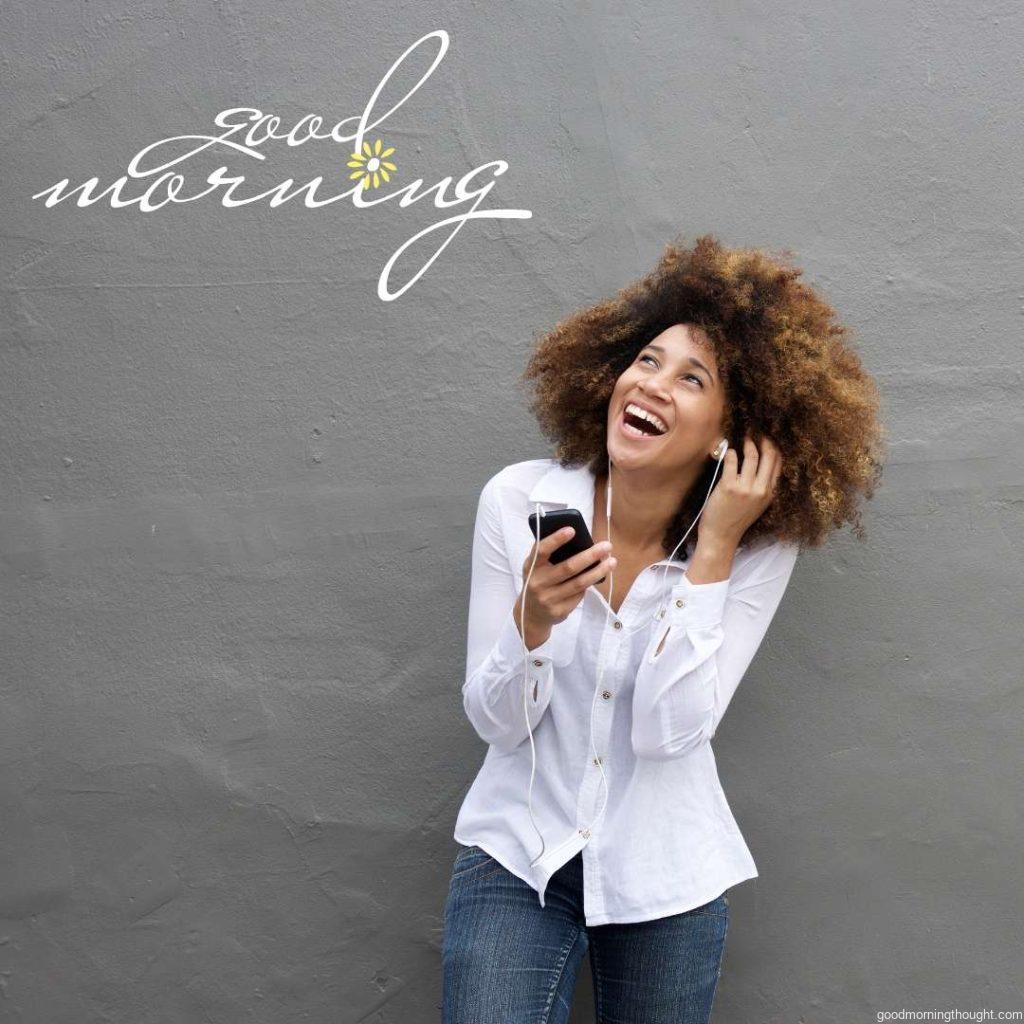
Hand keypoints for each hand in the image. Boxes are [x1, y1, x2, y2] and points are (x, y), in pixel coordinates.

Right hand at [514, 527, 616, 646]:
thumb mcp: (536, 567)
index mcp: (531, 567)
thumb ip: (549, 555)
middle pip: (568, 568)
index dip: (556, 539)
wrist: (531, 613)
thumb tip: (579, 542)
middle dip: (590, 555)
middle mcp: (537, 583)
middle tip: (607, 546)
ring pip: (579, 583)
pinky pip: (579, 595)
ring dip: (598, 571)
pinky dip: (590, 584)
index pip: (542, 550)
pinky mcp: (559, 611)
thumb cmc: (538, 581)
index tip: (572, 530)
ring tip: (612, 561)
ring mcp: (548, 599)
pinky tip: (598, 576)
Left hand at [699, 433, 782, 544]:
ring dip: (748, 443)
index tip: (768, 437)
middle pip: (769, 455)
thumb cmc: (737, 519)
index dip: (775, 447)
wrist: (721, 536)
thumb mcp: (758, 504)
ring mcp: (745, 488)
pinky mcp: (729, 487)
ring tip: (745, 438)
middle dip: (764, 440)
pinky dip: (731, 453)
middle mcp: (761, 490)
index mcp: (770, 493)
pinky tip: (729, 451)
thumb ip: (763, 486)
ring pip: (752, 456)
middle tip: (758, 431)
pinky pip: (732, 461)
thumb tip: (763, 462)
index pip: (779, 463)